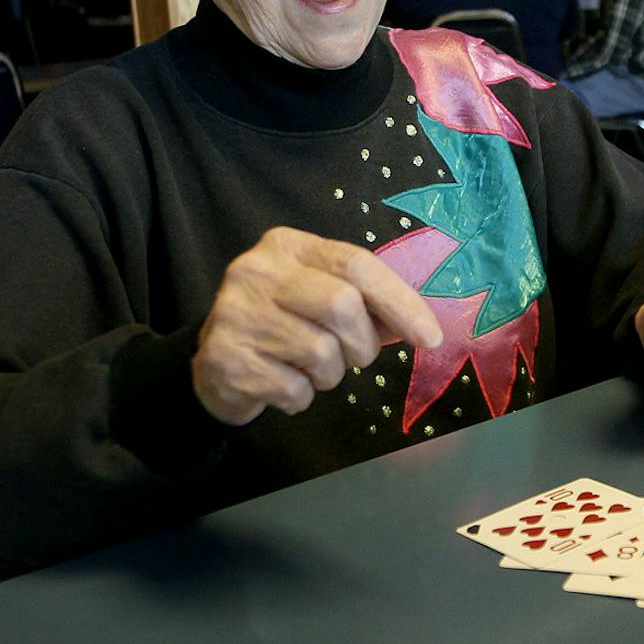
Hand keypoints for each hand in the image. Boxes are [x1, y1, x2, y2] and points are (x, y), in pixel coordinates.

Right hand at [192, 227, 442, 425]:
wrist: (214, 364)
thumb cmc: (282, 325)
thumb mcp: (320, 298)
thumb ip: (366, 304)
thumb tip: (419, 327)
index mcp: (287, 246)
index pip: (356, 264)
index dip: (399, 301)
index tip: (429, 336)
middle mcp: (256, 271)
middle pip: (342, 305)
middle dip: (362, 343)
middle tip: (354, 356)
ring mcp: (236, 315)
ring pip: (321, 353)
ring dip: (330, 375)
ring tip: (308, 368)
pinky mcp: (225, 360)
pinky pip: (294, 389)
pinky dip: (301, 397)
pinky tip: (282, 384)